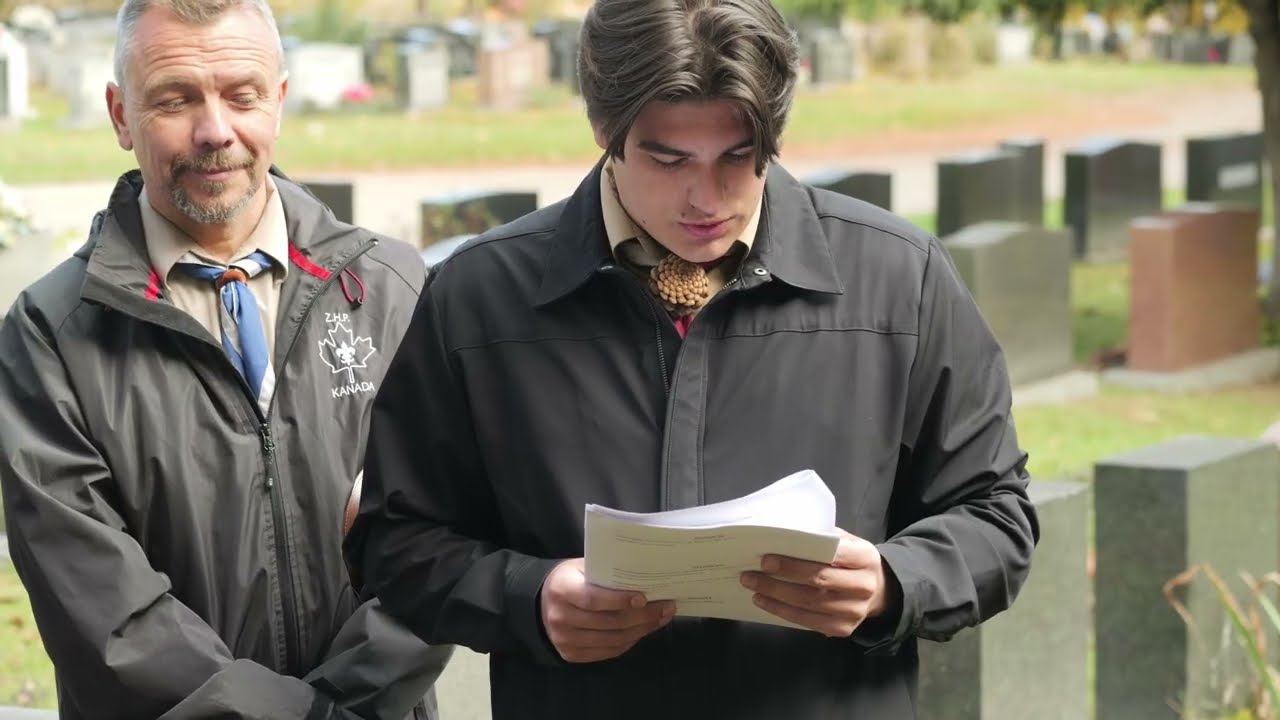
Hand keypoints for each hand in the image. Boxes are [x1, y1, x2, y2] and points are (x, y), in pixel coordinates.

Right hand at [539, 558, 675, 662]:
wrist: (541, 604)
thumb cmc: (568, 580)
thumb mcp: (580, 568)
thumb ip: (605, 572)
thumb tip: (644, 575)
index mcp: (562, 590)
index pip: (594, 599)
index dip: (620, 600)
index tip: (644, 598)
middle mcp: (561, 618)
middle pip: (609, 622)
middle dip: (642, 616)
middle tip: (665, 607)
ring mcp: (565, 640)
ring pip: (612, 639)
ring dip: (641, 630)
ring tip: (660, 619)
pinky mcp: (572, 655)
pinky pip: (608, 651)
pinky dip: (629, 641)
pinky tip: (642, 631)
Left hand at [739, 529, 892, 636]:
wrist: (878, 591)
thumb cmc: (852, 561)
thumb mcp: (846, 542)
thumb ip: (823, 537)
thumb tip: (784, 533)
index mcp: (864, 558)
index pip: (832, 555)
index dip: (798, 559)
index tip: (768, 559)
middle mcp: (863, 586)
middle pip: (818, 582)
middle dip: (781, 577)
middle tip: (752, 573)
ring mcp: (853, 611)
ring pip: (809, 604)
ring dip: (776, 597)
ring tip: (753, 587)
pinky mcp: (843, 629)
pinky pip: (808, 622)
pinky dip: (783, 612)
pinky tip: (766, 602)